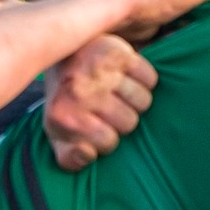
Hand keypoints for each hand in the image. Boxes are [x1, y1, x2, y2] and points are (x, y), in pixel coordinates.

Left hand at [42, 35, 155, 169]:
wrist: (61, 57)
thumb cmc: (65, 103)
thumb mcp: (59, 136)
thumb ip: (70, 158)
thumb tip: (87, 154)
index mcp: (62, 115)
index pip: (108, 141)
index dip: (107, 137)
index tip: (96, 125)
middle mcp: (78, 91)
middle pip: (129, 122)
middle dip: (122, 119)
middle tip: (108, 107)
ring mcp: (97, 69)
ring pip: (143, 101)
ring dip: (135, 100)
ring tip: (118, 93)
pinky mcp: (115, 51)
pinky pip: (150, 78)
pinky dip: (144, 79)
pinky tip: (127, 76)